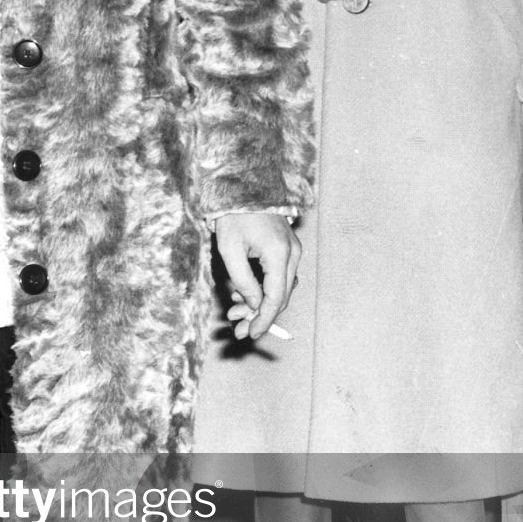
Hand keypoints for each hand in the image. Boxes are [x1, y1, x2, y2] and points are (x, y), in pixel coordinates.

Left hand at [214, 209, 300, 339]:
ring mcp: (292, 251)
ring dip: (260, 303)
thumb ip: (243, 280)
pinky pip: (279, 277)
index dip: (264, 320)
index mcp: (279, 255)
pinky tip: (245, 295)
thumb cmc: (234, 216)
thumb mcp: (230, 250)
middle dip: (259, 315)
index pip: (276, 298)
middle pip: (280, 296)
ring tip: (235, 311)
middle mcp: (292, 254)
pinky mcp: (287, 248)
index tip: (251, 334)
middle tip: (238, 328)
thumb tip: (254, 304)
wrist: (244, 187)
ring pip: (280, 288)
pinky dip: (264, 289)